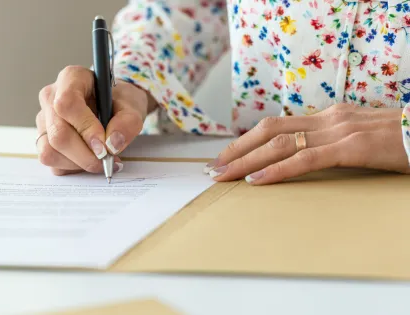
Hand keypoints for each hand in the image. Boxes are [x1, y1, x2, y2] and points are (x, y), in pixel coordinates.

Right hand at [36, 65, 154, 174]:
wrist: (114, 106)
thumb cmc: (120, 101)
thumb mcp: (133, 106)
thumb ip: (127, 123)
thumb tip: (111, 145)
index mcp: (71, 78)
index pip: (67, 104)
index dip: (85, 128)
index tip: (104, 145)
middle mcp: (51, 97)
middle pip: (58, 133)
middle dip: (85, 155)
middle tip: (107, 160)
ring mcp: (44, 120)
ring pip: (50, 151)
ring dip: (78, 163)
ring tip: (100, 160)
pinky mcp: (42, 139)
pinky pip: (51, 162)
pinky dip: (72, 168)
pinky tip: (88, 159)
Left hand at [206, 103, 409, 184]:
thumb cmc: (400, 140)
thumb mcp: (360, 139)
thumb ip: (332, 144)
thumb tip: (305, 158)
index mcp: (328, 118)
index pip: (276, 126)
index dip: (247, 141)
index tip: (225, 157)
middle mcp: (328, 119)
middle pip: (268, 131)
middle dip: (237, 150)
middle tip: (213, 168)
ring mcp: (339, 131)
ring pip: (279, 144)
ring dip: (246, 160)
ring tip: (223, 175)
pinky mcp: (353, 147)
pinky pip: (306, 159)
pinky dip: (277, 170)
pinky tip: (257, 182)